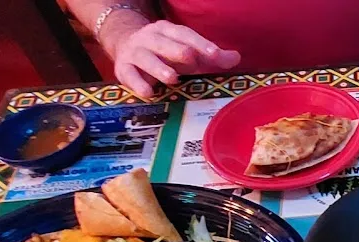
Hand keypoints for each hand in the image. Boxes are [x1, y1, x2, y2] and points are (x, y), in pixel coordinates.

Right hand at [105, 20, 240, 97]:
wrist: (126, 45)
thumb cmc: (166, 53)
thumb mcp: (189, 52)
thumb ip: (211, 57)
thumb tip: (236, 58)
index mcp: (169, 31)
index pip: (186, 35)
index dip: (201, 44)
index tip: (215, 54)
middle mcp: (150, 37)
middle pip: (164, 43)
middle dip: (178, 51)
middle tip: (191, 59)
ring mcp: (135, 52)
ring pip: (145, 58)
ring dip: (158, 68)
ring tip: (172, 78)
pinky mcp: (122, 67)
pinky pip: (129, 75)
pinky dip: (138, 83)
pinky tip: (148, 92)